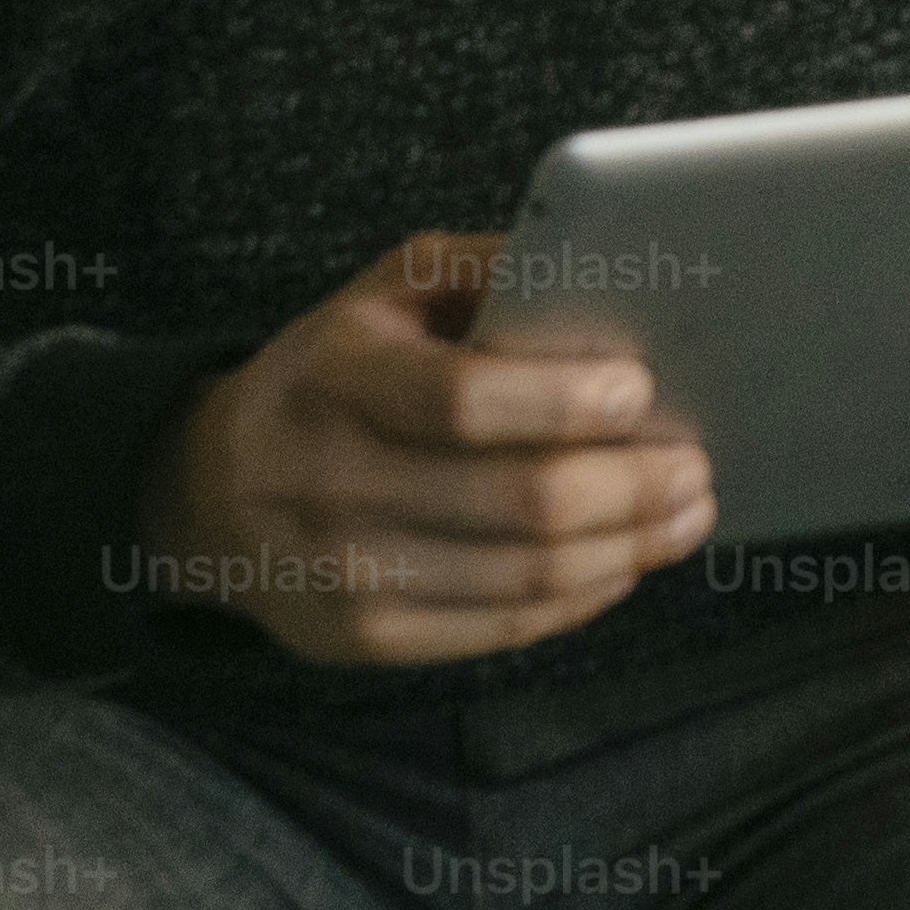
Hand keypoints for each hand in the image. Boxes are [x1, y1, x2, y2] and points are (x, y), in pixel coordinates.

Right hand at [132, 232, 717, 664]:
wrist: (214, 490)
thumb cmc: (336, 371)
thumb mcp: (388, 291)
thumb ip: (489, 272)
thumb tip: (614, 274)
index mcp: (334, 372)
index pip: (461, 398)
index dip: (563, 400)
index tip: (641, 388)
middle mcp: (329, 477)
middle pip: (518, 502)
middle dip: (632, 486)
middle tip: (694, 464)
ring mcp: (343, 571)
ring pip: (526, 577)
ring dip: (629, 547)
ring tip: (685, 513)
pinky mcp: (362, 637)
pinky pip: (504, 628)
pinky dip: (583, 596)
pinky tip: (624, 561)